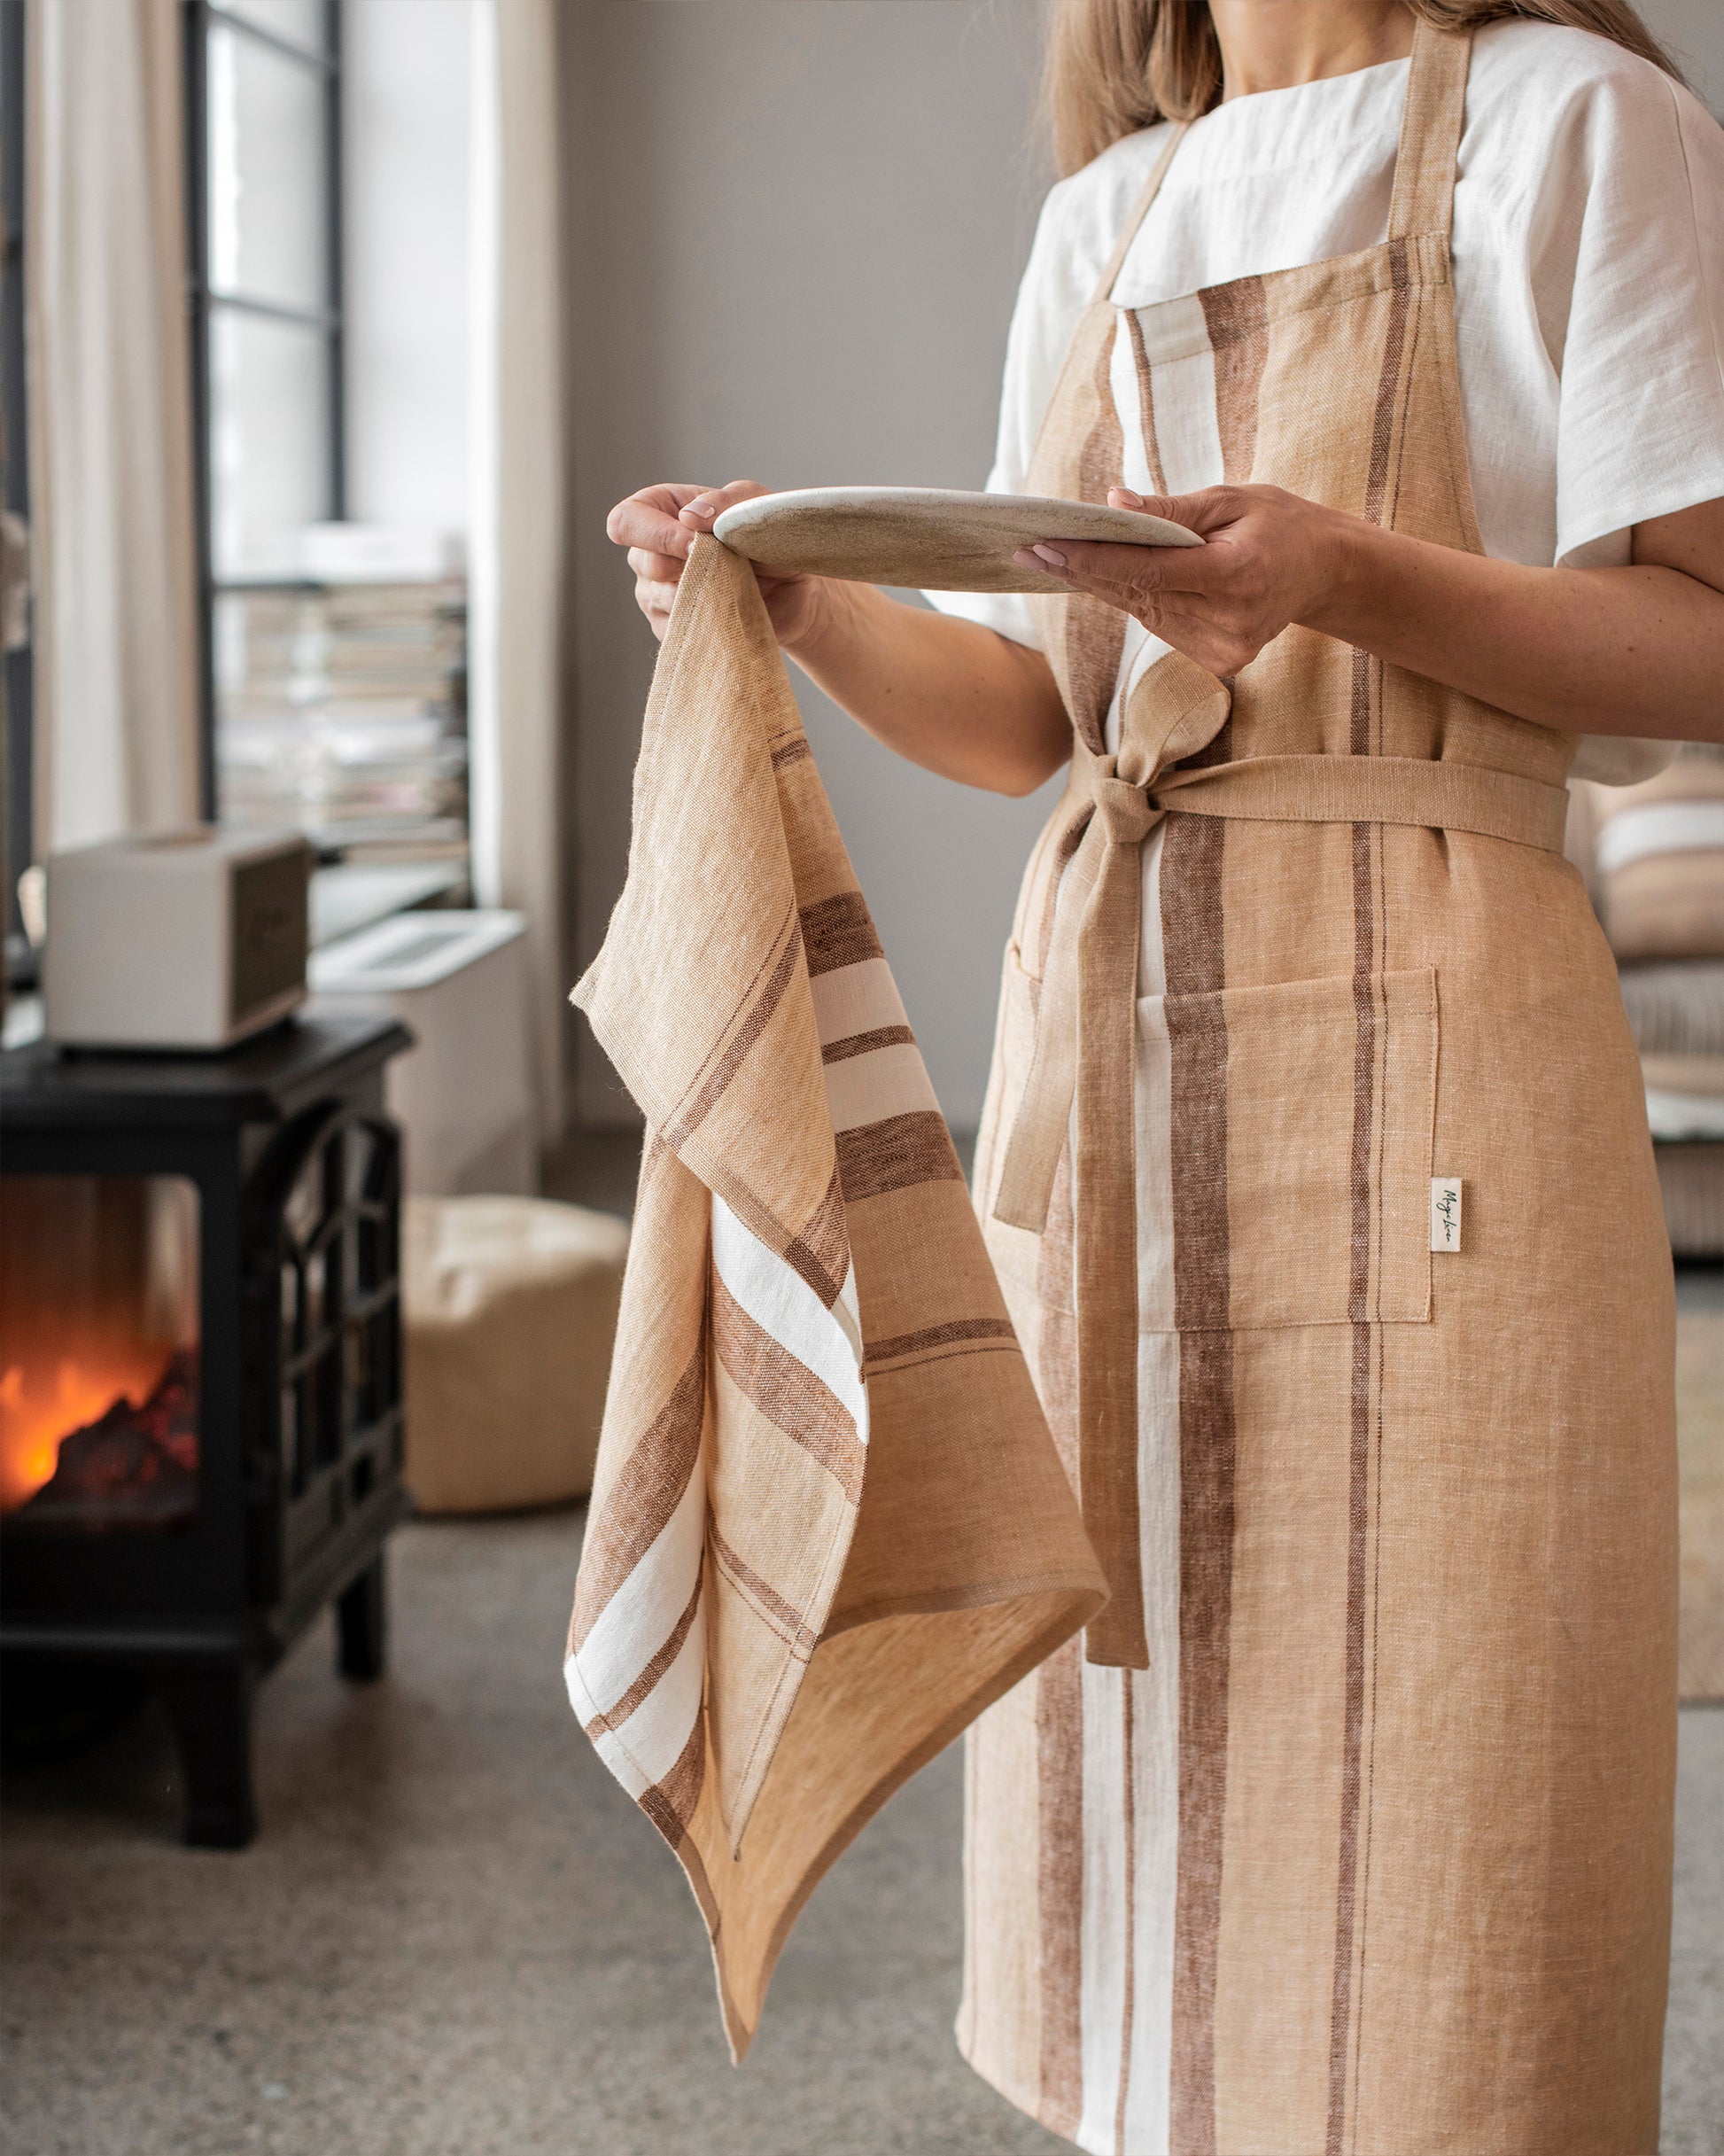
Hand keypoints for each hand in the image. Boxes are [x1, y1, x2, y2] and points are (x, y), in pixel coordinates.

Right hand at [606, 479, 830, 647]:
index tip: (695, 542)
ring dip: (702, 592)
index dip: (656, 534)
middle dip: (687, 564)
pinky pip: (677, 628)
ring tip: (735, 585)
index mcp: (660, 511)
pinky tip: (730, 608)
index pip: (626, 521)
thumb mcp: (754, 505)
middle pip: (642, 562)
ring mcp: (656, 593)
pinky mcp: (672, 628)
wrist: (793, 589)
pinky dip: (707, 618)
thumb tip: (688, 518)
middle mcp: (650, 552)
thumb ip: (725, 501)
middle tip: (726, 566)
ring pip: (658, 598)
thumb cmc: (768, 539)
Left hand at [1012, 484, 1347, 679]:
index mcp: (1238, 574)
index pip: (1149, 571)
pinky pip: (1159, 623)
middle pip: (1137, 595)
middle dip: (1082, 570)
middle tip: (1027, 549)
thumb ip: (1171, 511)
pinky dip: (1134, 598)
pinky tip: (1105, 577)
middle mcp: (1229, 621)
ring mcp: (1222, 649)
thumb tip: (1113, 505)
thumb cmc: (1281, 525)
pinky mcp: (1216, 662)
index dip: (1093, 560)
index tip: (1045, 547)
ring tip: (1057, 556)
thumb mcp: (1233, 500)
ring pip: (1142, 612)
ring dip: (1102, 584)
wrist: (1326, 573)